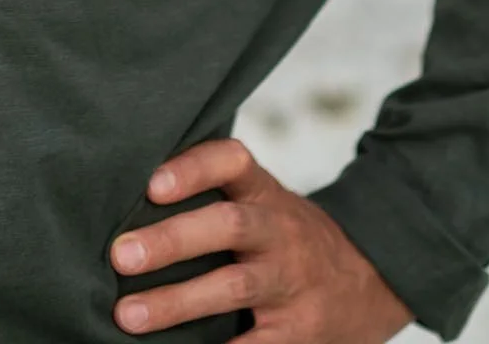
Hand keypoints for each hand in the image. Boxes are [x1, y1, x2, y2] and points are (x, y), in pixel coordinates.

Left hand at [110, 136, 413, 339]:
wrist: (368, 279)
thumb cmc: (285, 237)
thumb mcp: (263, 202)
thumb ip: (214, 196)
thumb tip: (127, 200)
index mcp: (265, 193)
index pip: (232, 162)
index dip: (193, 168)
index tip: (151, 184)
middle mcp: (280, 232)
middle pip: (229, 226)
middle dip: (172, 240)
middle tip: (120, 255)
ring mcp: (291, 282)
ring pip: (234, 288)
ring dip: (176, 302)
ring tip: (127, 315)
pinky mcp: (298, 332)